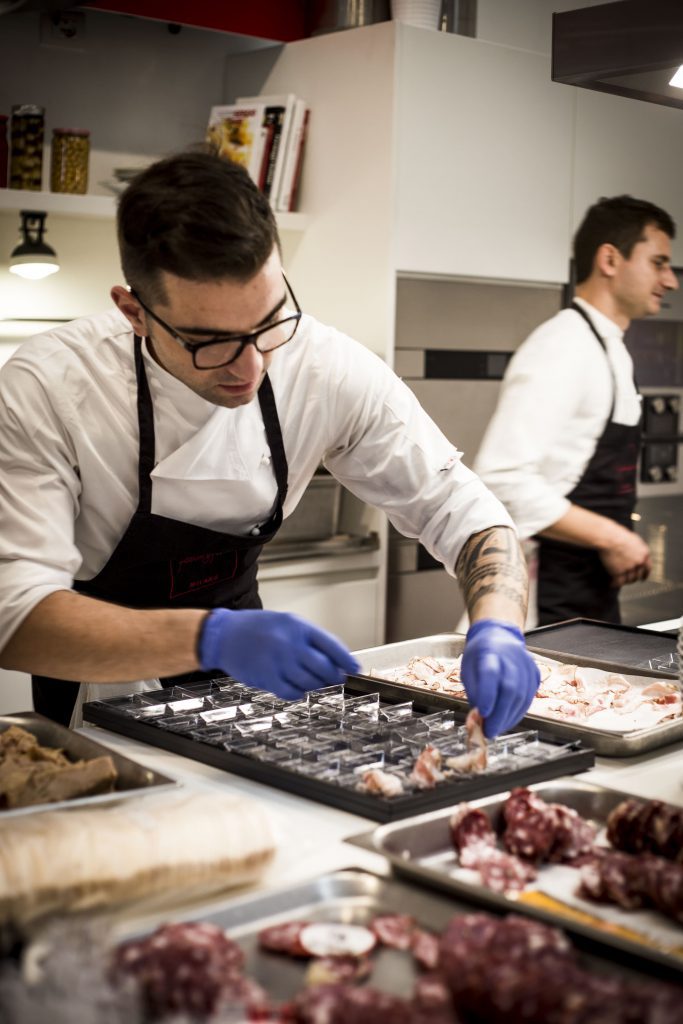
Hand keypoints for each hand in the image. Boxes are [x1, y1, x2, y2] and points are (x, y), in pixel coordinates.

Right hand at [198, 608, 359, 700]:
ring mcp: (279, 661)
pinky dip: (298, 693)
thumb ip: (308, 638)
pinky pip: (292, 692)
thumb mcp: (286, 622)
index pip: (332, 645)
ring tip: (314, 683)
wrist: (224, 634)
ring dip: (316, 685)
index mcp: (298, 626)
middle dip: (333, 676)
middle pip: (324, 668)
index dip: (346, 659)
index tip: (354, 668)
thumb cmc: (256, 628)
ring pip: (310, 682)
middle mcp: (290, 643)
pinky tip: (296, 688)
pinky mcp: (266, 677)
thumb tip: (332, 658)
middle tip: (335, 679)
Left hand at [461, 619, 539, 738]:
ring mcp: (526, 664)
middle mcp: (511, 657)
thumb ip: (474, 693)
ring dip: (509, 717)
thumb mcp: (468, 669)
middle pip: (510, 688)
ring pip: (522, 696)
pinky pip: (529, 697)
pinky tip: (508, 720)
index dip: (487, 694)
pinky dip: (518, 712)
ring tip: (496, 728)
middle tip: (489, 731)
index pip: (490, 673)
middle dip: (499, 714)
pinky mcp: (535, 673)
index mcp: (489, 652)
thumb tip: (479, 720)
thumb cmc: (480, 655)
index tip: (482, 714)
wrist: (499, 637)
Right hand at [598, 526, 650, 587]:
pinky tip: (611, 584)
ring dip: (624, 582)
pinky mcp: (619, 572)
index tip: (643, 578)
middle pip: (638, 575)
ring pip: (629, 580)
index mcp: (644, 553)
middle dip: (633, 578)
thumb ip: (637, 548)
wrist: (608, 537)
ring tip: (618, 581)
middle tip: (629, 580)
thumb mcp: (633, 539)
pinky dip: (615, 584)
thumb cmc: (618, 534)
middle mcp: (639, 562)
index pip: (648, 568)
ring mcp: (629, 567)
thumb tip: (635, 552)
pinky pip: (619, 582)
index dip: (645, 574)